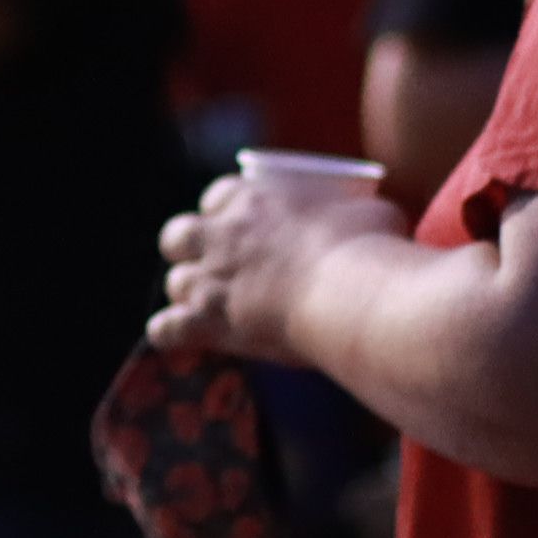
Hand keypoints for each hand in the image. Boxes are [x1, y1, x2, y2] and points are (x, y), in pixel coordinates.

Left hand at [152, 175, 407, 363]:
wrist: (353, 296)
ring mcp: (211, 279)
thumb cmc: (371, 248)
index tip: (242, 227)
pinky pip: (166, 328)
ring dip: (189, 295)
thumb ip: (356, 212)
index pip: (218, 196)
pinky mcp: (209, 322)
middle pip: (179, 235)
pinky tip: (180, 341)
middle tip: (217, 266)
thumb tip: (370, 220)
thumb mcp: (371, 211)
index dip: (225, 212)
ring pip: (174, 283)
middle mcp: (222, 234)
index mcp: (254, 199)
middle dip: (190, 249)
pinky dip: (171, 335)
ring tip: (211, 310)